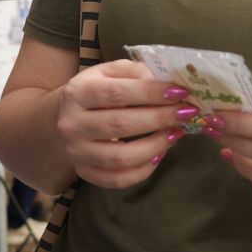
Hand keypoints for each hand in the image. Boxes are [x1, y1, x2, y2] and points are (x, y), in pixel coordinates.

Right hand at [56, 60, 190, 188]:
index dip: (151, 93)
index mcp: (77, 92)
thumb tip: (163, 85)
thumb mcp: (109, 72)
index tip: (180, 92)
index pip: (117, 93)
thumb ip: (134, 72)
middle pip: (120, 124)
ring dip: (155, 146)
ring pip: (120, 157)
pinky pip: (117, 179)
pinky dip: (143, 171)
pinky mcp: (85, 172)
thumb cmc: (96, 91)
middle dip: (159, 119)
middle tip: (185, 113)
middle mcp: (72, 123)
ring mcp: (76, 152)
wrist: (66, 117)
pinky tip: (160, 155)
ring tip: (176, 134)